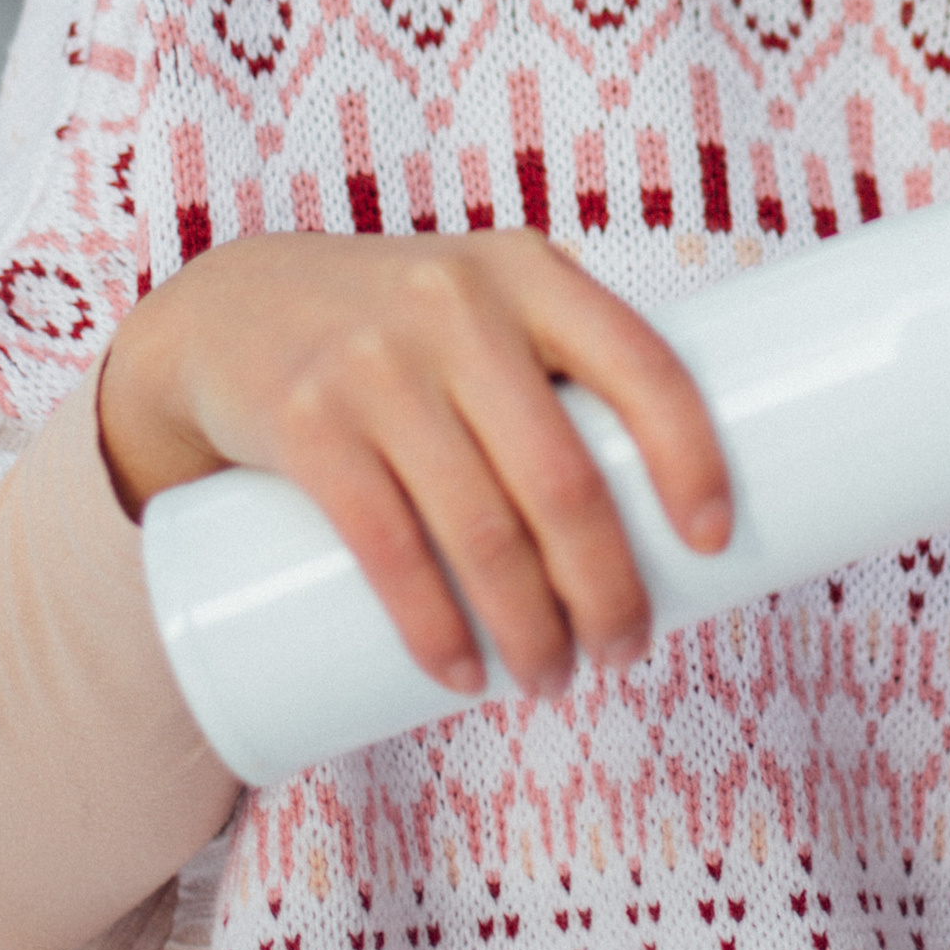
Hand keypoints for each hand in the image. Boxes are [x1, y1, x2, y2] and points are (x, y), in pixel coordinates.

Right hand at [99, 232, 732, 700]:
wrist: (232, 311)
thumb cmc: (402, 331)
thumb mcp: (482, 305)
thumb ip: (557, 375)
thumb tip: (667, 514)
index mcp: (529, 272)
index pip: (641, 363)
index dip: (690, 458)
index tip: (717, 540)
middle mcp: (459, 305)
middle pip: (564, 478)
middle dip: (608, 588)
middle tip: (622, 652)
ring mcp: (377, 363)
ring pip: (483, 529)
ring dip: (531, 629)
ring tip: (552, 678)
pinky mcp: (306, 422)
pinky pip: (388, 548)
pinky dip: (435, 628)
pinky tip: (460, 674)